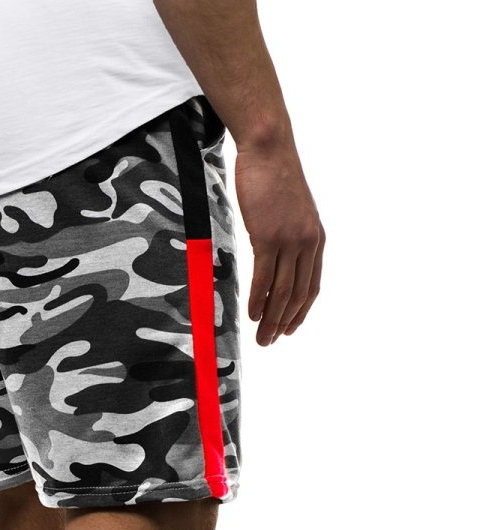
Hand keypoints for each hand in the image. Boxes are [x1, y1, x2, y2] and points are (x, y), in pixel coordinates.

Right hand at [234, 141, 324, 345]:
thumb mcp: (290, 212)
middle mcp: (307, 243)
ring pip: (281, 291)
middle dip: (282, 323)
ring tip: (259, 337)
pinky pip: (264, 276)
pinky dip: (258, 299)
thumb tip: (274, 261)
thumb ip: (289, 238)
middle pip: (296, 295)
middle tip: (268, 342)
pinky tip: (251, 314)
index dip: (300, 313)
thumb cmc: (274, 178)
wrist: (268, 150)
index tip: (287, 330)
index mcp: (316, 240)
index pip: (311, 287)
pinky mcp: (268, 236)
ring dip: (270, 318)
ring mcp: (289, 240)